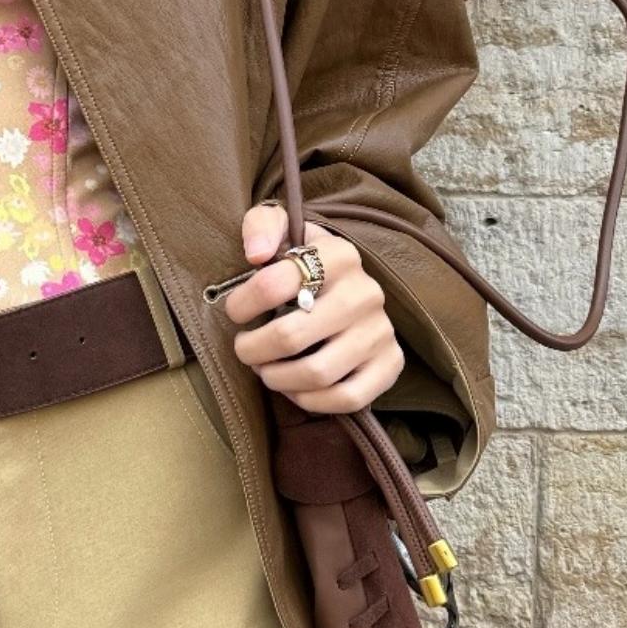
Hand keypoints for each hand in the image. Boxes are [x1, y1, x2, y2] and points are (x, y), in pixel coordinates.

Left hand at [213, 199, 404, 413]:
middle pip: (290, 336)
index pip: (272, 284)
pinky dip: (311, 401)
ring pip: (317, 373)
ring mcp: (380, 331)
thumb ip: (261, 226)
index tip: (236, 312)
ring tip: (266, 369)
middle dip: (252, 350)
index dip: (241, 305)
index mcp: (338, 255)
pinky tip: (295, 388)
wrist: (350, 285)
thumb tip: (256, 254)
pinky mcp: (390, 363)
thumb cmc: (305, 261)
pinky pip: (348, 398)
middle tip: (245, 349)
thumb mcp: (283, 229)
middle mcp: (365, 292)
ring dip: (277, 379)